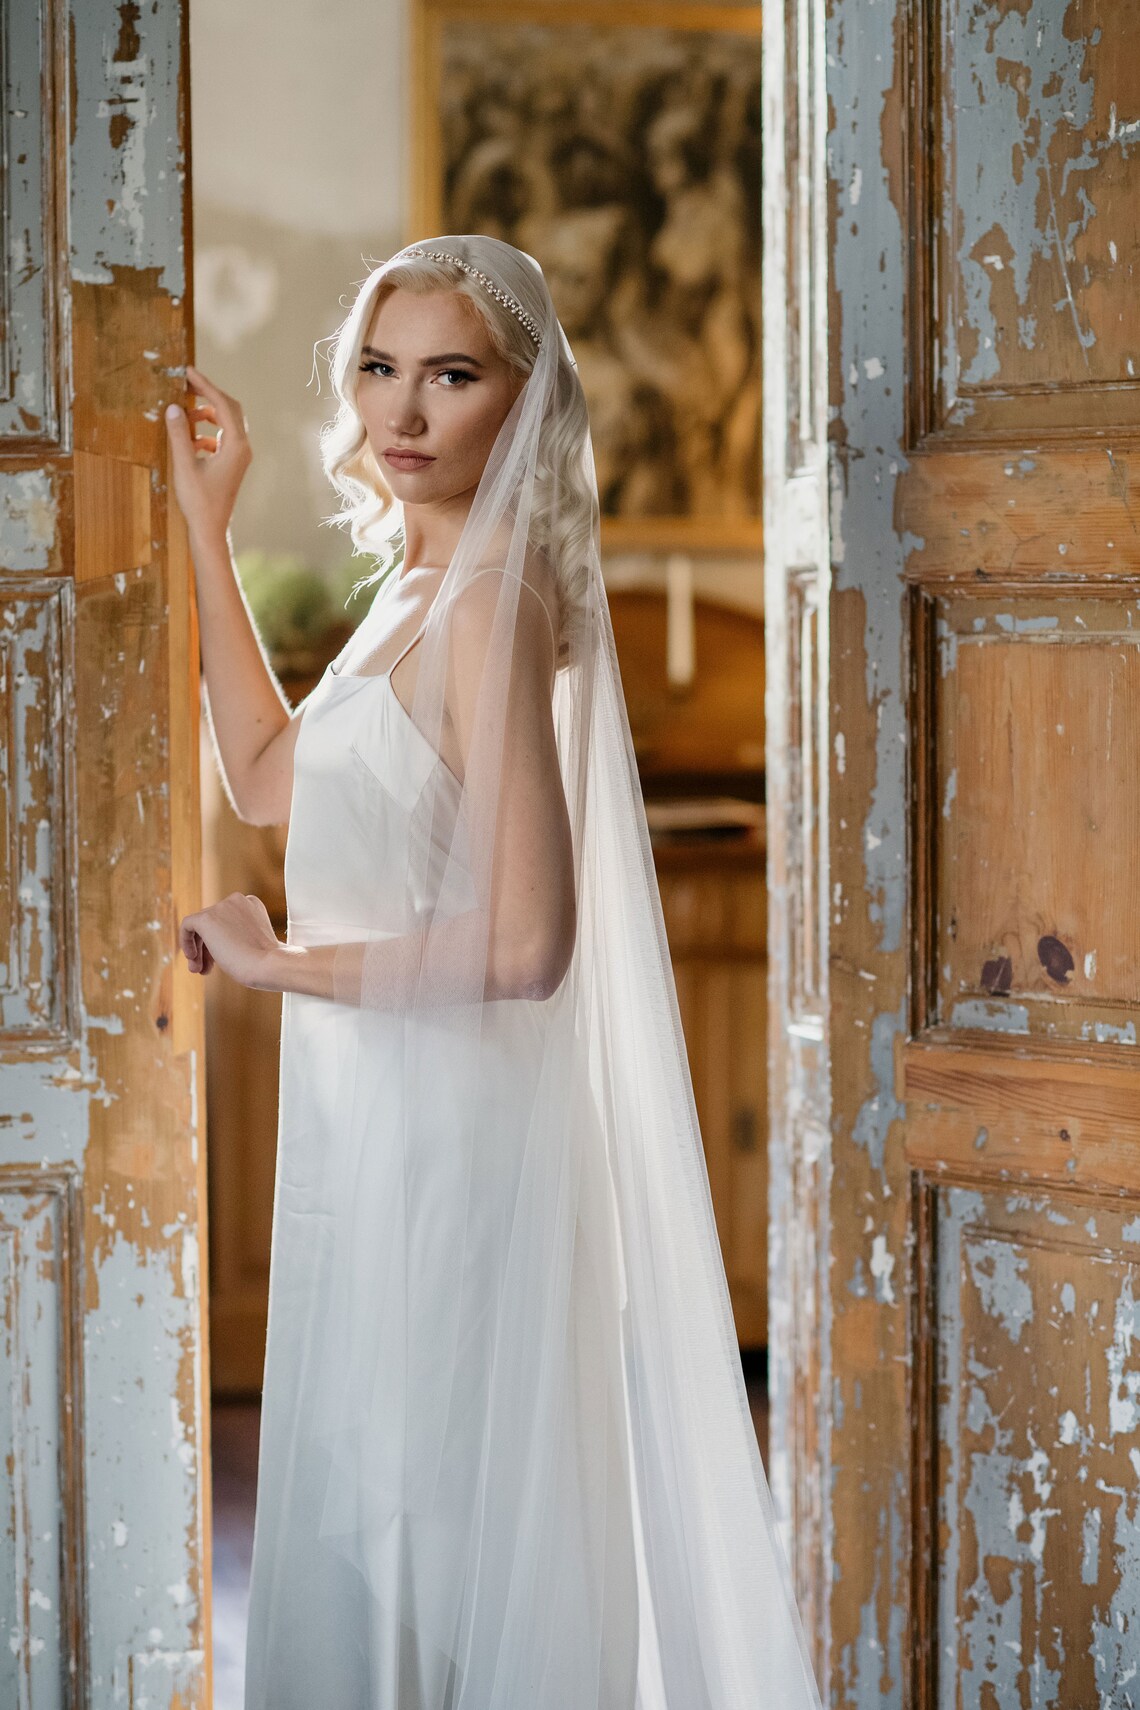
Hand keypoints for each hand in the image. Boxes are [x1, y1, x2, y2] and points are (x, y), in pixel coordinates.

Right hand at [164, 363, 252, 542]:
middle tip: (186, 384)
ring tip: (185, 414)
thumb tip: (173, 407)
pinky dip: (207, 432)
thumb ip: (178, 435)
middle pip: (230, 409)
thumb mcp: (184, 465)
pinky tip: (190, 439)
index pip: (223, 405)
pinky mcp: (232, 464)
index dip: (205, 386)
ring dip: (207, 414)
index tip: (188, 371)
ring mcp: (239, 456)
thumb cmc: (198, 501)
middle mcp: (243, 448)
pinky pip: (222, 438)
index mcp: (236, 446)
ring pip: (227, 423)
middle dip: (208, 395)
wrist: (210, 529)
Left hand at [179, 891, 283, 989]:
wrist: (268, 965)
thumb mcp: (253, 944)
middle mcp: (237, 901)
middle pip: (213, 924)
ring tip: (198, 970)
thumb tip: (215, 945)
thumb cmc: (265, 963)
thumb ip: (236, 937)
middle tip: (205, 969)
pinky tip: (192, 958)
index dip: (221, 942)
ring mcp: (222, 907)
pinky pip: (187, 925)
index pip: (227, 920)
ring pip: (200, 927)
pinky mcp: (207, 918)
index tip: (219, 961)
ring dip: (198, 949)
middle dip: (207, 948)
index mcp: (251, 905)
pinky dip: (186, 941)